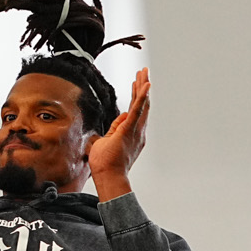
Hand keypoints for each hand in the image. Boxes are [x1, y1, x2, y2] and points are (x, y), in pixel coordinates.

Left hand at [87, 68, 150, 198]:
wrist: (109, 177)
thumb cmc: (106, 166)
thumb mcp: (106, 142)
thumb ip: (113, 129)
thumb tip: (120, 118)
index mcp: (132, 134)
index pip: (135, 111)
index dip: (137, 96)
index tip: (137, 84)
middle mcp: (137, 131)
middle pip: (141, 104)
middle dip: (142, 87)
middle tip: (144, 72)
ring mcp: (135, 131)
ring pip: (140, 104)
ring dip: (142, 86)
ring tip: (143, 72)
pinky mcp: (129, 130)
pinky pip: (137, 110)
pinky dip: (141, 96)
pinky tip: (145, 85)